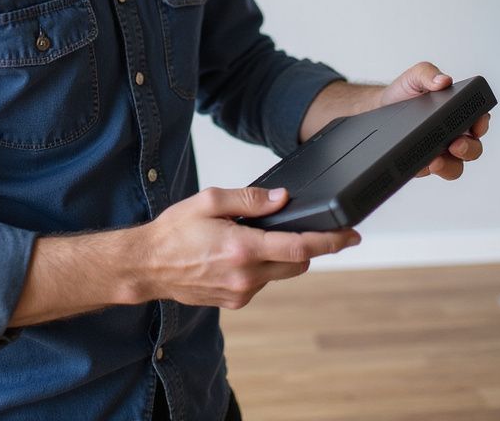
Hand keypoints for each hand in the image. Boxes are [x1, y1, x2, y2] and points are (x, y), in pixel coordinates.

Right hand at [141, 186, 359, 309]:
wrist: (147, 266)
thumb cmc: (174, 231)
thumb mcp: (209, 201)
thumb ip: (250, 199)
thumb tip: (282, 198)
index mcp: (242, 248)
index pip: (299, 248)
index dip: (330, 241)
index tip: (351, 236)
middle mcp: (246, 276)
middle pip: (298, 265)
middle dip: (309, 247)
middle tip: (309, 229)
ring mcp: (241, 293)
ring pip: (280, 274)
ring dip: (280, 256)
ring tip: (251, 237)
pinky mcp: (235, 302)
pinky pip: (262, 282)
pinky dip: (262, 266)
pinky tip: (239, 253)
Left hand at [379, 62, 489, 180]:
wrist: (380, 106)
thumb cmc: (405, 91)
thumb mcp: (415, 76)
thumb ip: (429, 73)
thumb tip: (443, 81)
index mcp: (459, 112)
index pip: (480, 120)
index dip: (482, 124)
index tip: (475, 125)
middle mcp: (454, 134)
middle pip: (473, 149)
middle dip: (468, 149)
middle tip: (455, 145)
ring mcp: (440, 152)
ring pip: (455, 168)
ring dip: (449, 166)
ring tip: (435, 161)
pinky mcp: (423, 164)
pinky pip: (427, 172)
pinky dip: (423, 170)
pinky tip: (415, 164)